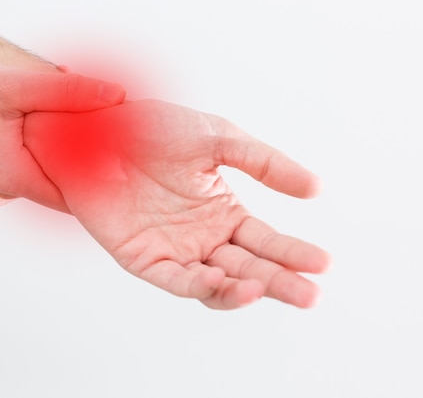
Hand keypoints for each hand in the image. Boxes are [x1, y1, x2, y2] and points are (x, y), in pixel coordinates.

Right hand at [0, 54, 124, 209]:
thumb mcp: (12, 85)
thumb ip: (68, 94)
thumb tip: (114, 97)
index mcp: (10, 177)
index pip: (73, 193)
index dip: (98, 173)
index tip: (116, 155)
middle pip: (54, 185)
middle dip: (74, 160)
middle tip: (89, 131)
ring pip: (33, 178)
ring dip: (47, 156)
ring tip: (52, 126)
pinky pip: (13, 174)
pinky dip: (25, 156)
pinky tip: (24, 132)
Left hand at [24, 100, 329, 308]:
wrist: (98, 127)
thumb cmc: (154, 129)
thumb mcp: (218, 139)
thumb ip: (264, 163)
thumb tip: (317, 189)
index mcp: (223, 212)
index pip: (266, 241)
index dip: (293, 253)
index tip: (324, 262)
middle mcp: (203, 237)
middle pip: (248, 268)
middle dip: (280, 282)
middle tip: (311, 294)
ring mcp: (174, 250)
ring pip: (216, 283)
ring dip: (243, 291)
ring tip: (266, 289)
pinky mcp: (143, 258)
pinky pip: (176, 279)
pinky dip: (201, 286)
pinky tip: (227, 285)